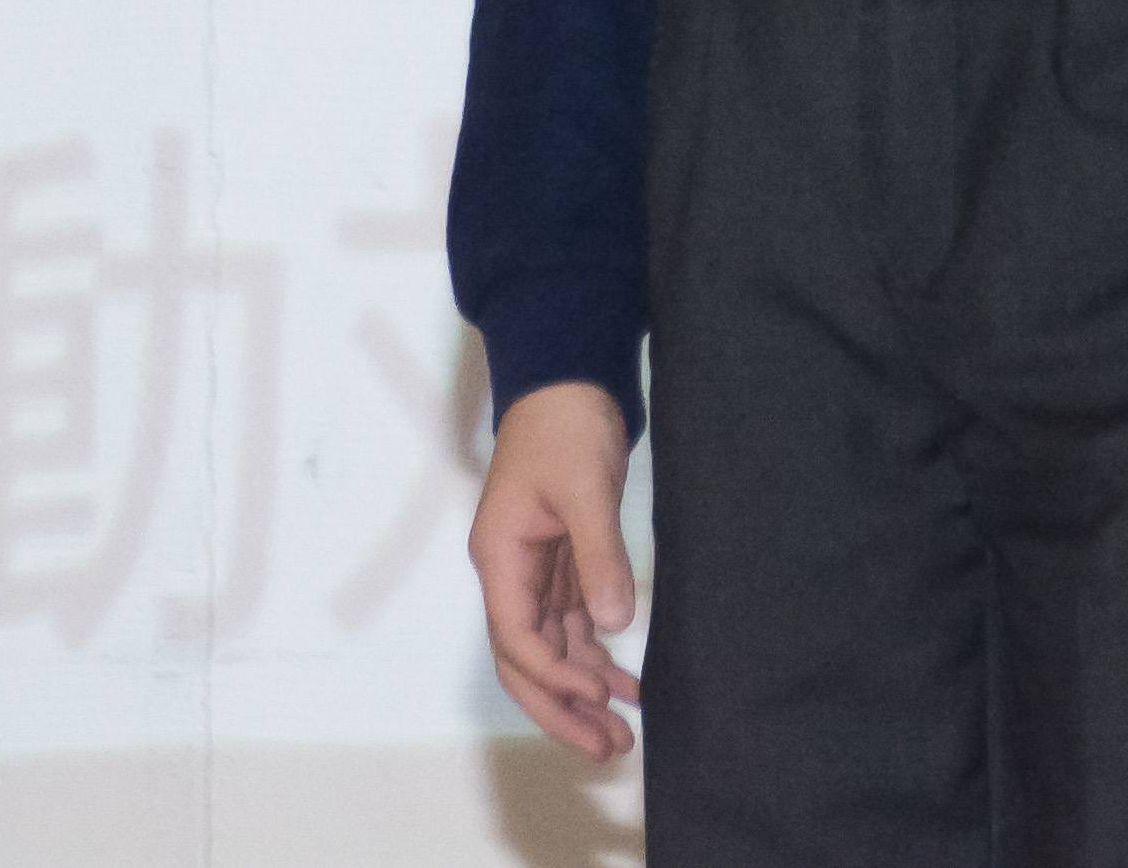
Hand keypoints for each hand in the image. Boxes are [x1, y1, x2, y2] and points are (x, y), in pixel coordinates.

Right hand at [468, 380, 641, 758]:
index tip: (598, 698)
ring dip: (583, 692)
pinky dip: (597, 657)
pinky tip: (626, 684)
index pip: (516, 639)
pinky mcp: (563, 564)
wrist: (569, 380)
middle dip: (562, 707)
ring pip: (552, 650)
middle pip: (527, 660)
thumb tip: (612, 625)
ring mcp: (535, 572)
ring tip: (623, 734)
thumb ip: (597, 555)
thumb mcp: (584, 487)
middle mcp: (510, 574)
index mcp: (500, 558)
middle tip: (608, 747)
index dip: (554, 677)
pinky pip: (573, 627)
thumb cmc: (566, 426)